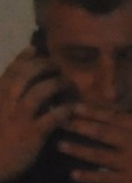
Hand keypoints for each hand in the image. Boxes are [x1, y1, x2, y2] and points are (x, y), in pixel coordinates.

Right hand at [0, 51, 60, 182]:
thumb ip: (5, 99)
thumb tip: (19, 85)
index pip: (9, 72)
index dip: (22, 59)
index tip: (34, 49)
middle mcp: (6, 103)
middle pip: (25, 76)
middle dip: (43, 66)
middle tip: (56, 65)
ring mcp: (19, 117)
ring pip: (39, 92)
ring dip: (56, 84)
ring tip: (68, 83)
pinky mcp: (32, 133)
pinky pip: (52, 117)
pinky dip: (65, 110)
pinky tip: (74, 108)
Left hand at [59, 95, 131, 182]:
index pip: (115, 117)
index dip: (94, 112)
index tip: (76, 107)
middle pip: (101, 132)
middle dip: (79, 126)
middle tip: (60, 121)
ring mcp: (129, 163)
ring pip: (99, 154)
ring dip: (78, 149)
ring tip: (61, 145)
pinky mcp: (130, 182)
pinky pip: (105, 179)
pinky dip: (89, 177)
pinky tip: (74, 175)